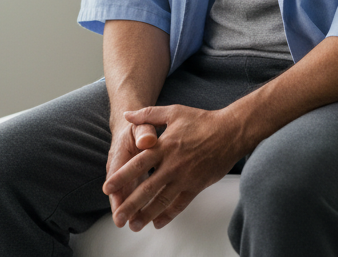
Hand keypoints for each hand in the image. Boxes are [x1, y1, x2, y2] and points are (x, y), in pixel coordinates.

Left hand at [102, 104, 241, 230]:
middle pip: (147, 188)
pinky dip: (168, 214)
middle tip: (117, 216)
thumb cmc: (202, 120)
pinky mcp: (197, 185)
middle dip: (130, 204)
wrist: (230, 131)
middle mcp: (172, 164)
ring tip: (134, 225)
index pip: (138, 164)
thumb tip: (127, 114)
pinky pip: (180, 204)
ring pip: (163, 200)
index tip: (107, 188)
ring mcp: (185, 177)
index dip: (122, 177)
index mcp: (164, 146)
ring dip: (147, 214)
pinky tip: (158, 222)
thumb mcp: (173, 112)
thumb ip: (148, 115)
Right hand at [105, 117, 158, 216]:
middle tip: (121, 222)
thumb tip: (147, 141)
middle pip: (118, 189)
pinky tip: (148, 218)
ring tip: (135, 226)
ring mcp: (127, 176)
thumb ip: (144, 133)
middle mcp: (120, 168)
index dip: (115, 186)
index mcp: (120, 154)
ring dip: (130, 210)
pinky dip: (140, 206)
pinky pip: (136, 194)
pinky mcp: (135, 181)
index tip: (114, 200)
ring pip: (127, 195)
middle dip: (119, 205)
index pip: (115, 172)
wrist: (134, 127)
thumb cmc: (138, 127)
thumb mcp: (141, 126)